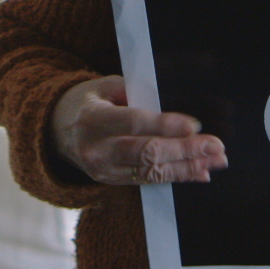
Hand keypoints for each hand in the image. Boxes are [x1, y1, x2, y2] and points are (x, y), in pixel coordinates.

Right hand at [51, 75, 227, 185]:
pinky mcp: (112, 182)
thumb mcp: (103, 86)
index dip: (167, 125)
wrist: (53, 132)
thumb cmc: (87, 102)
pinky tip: (199, 172)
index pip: (135, 123)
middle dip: (185, 151)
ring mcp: (104, 170)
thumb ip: (136, 89)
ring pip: (152, 172)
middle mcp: (97, 149)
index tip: (195, 125)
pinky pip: (149, 181)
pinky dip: (177, 177)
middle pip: (147, 153)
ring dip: (188, 167)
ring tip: (215, 161)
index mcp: (93, 118)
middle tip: (215, 146)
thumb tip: (174, 94)